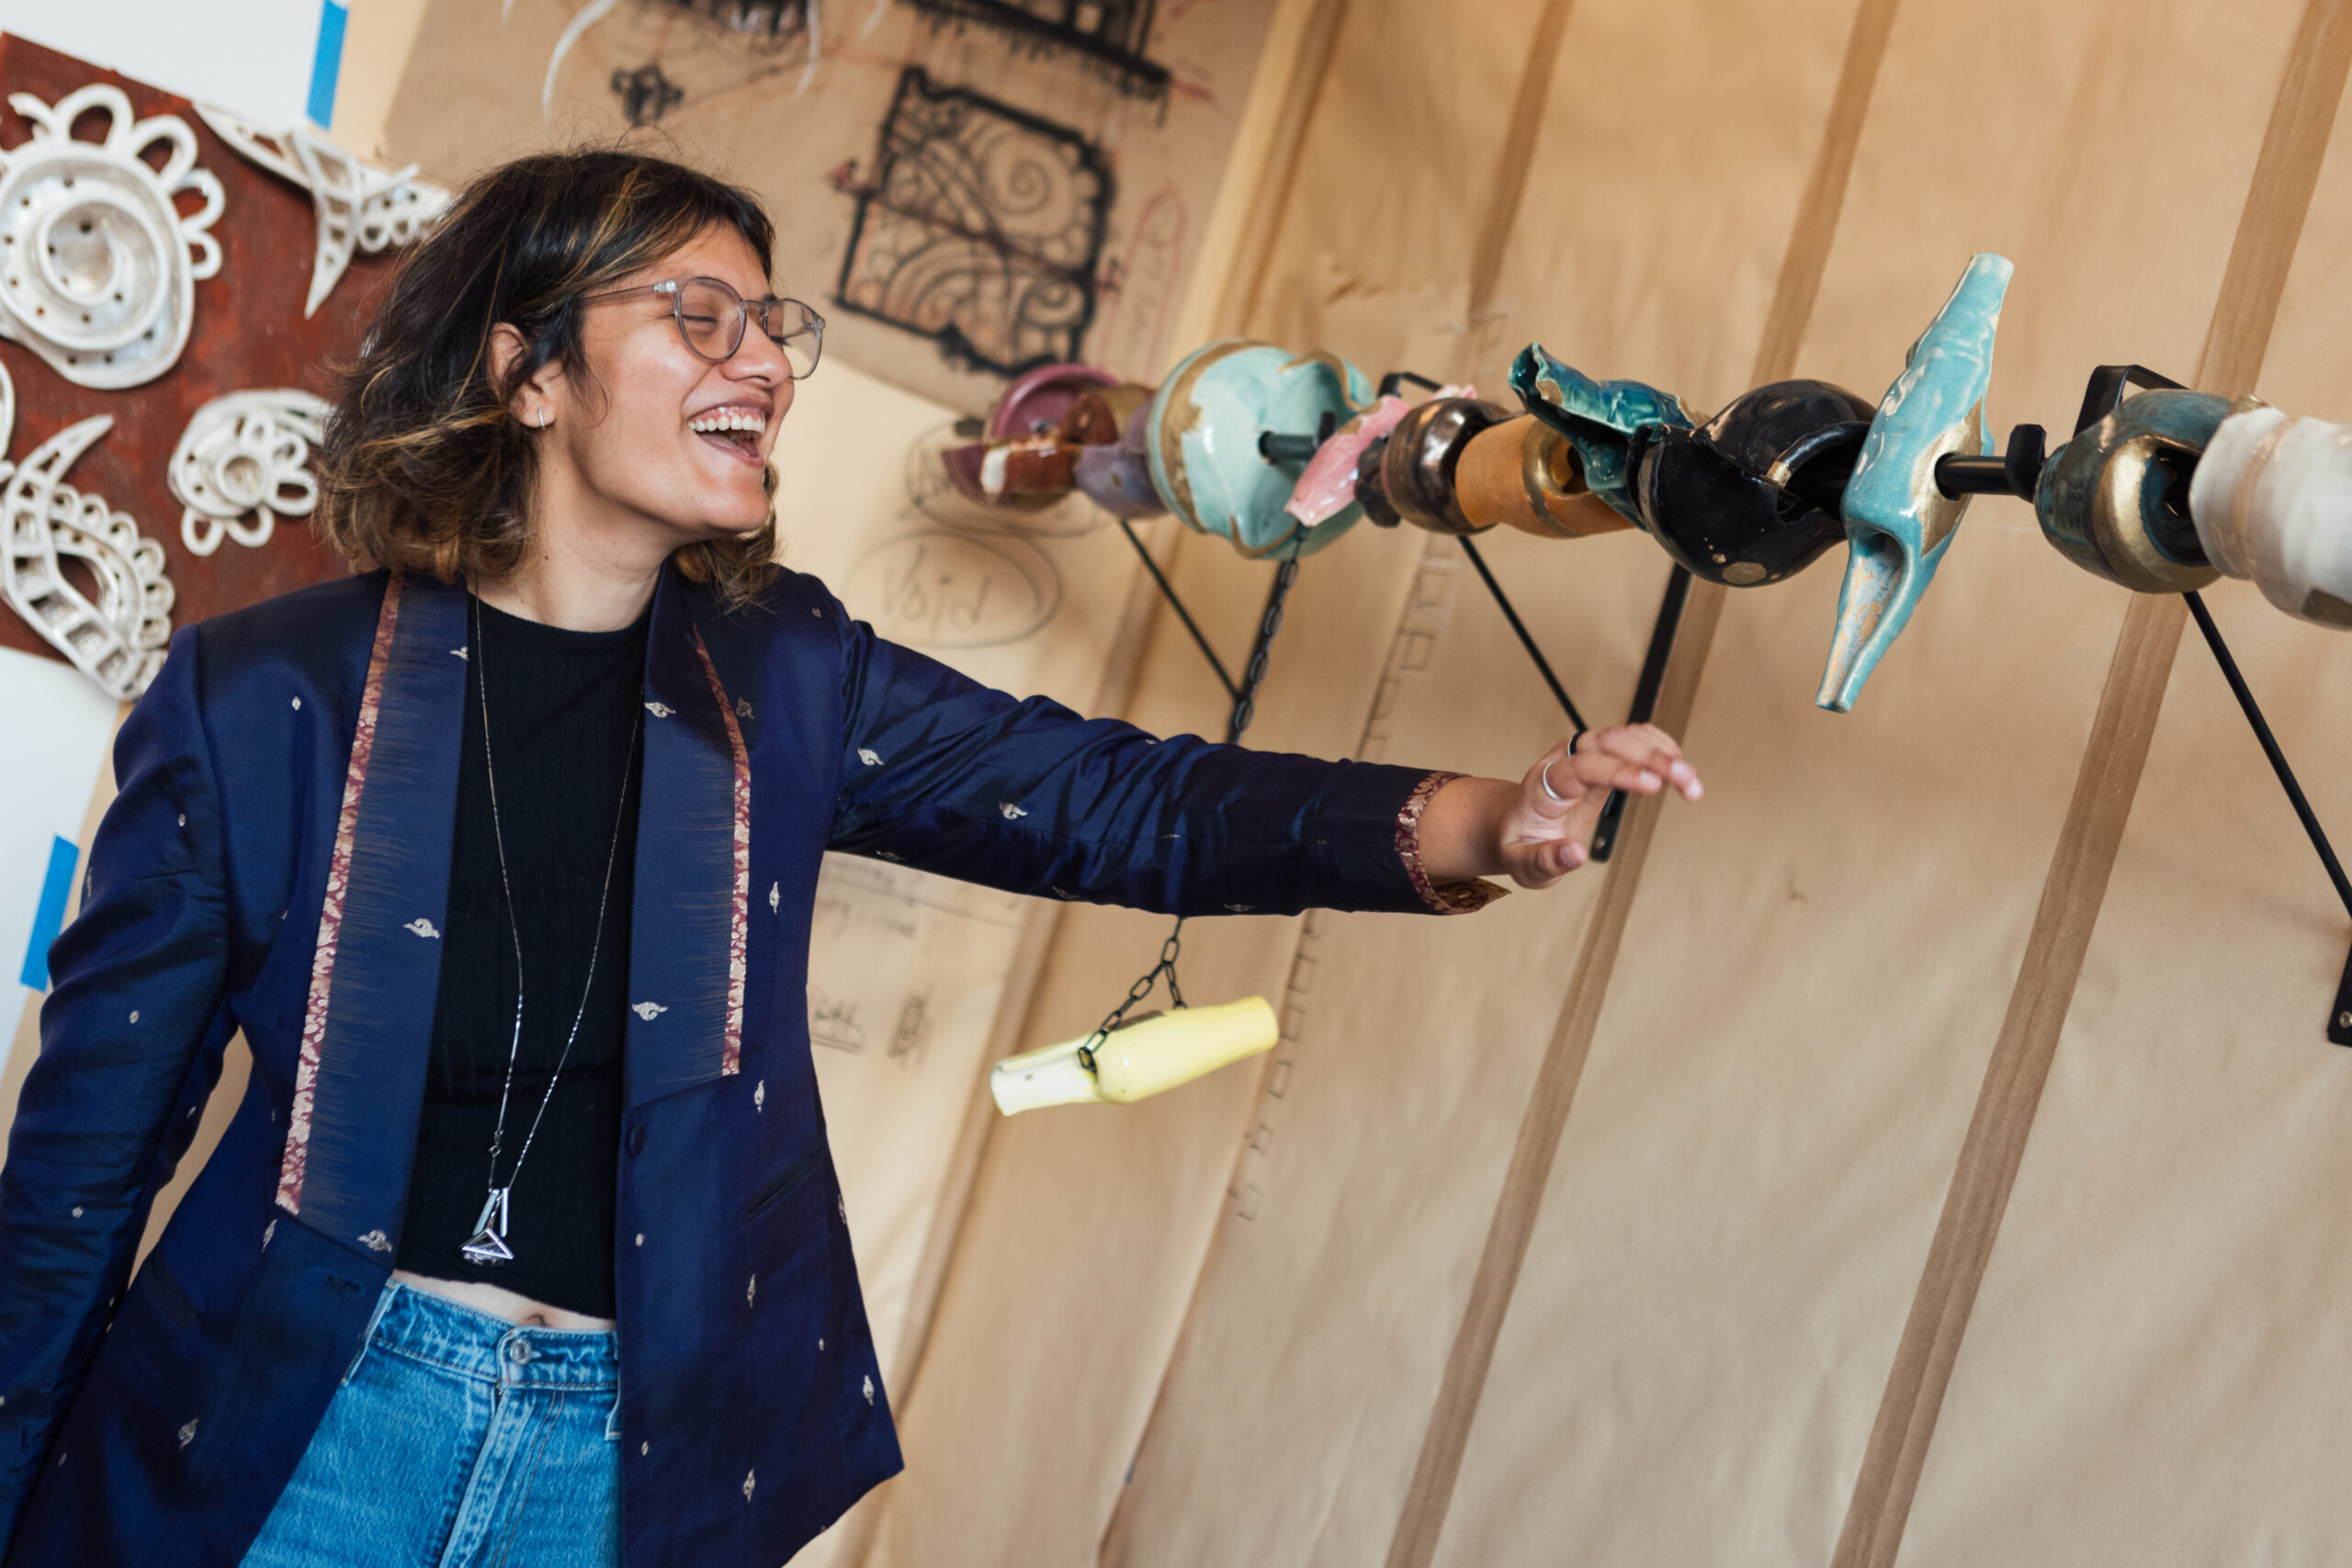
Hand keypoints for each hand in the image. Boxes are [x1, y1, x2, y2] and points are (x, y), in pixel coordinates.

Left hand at [1493, 724, 1701, 887]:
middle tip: (1687, 781)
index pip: (1580, 767)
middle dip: (1650, 756)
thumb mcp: (1522, 864)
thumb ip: (1546, 860)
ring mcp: (1581, 754)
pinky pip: (1631, 739)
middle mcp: (1562, 761)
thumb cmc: (1519, 844)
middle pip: (1607, 741)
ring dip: (1662, 752)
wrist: (1514, 823)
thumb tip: (1576, 854)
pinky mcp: (1600, 757)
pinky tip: (1679, 768)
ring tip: (1691, 783)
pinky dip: (1658, 747)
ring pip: (1624, 735)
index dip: (1617, 770)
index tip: (1652, 784)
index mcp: (1542, 787)